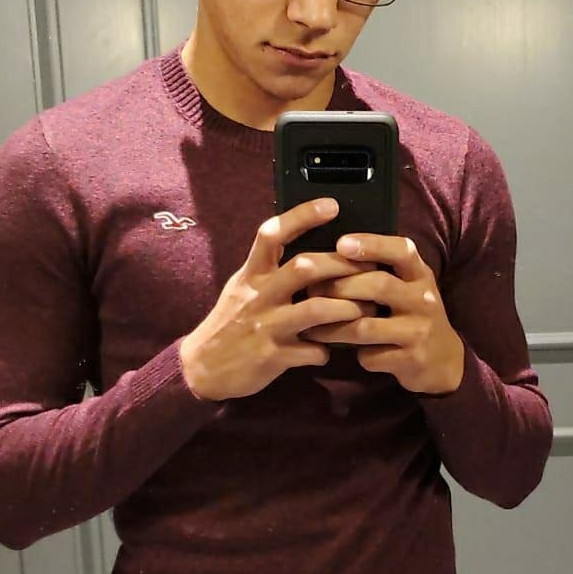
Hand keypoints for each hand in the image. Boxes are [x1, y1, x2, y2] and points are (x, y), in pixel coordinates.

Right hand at [179, 199, 379, 401]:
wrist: (203, 367)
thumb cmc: (231, 323)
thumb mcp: (243, 288)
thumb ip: (270, 270)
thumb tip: (308, 251)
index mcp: (251, 275)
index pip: (272, 234)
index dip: (302, 216)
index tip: (332, 206)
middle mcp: (258, 295)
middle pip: (304, 268)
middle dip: (341, 265)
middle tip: (370, 267)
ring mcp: (266, 326)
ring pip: (315, 309)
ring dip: (346, 309)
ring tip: (365, 310)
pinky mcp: (272, 357)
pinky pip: (309, 352)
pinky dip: (325, 351)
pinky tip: (330, 351)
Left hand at [302, 234, 465, 395]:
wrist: (443, 361)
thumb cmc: (413, 316)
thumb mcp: (409, 287)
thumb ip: (383, 271)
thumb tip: (332, 255)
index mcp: (421, 276)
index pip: (402, 251)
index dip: (371, 244)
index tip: (341, 243)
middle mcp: (424, 300)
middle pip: (378, 286)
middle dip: (340, 287)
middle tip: (311, 291)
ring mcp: (419, 331)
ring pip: (366, 326)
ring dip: (334, 326)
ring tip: (310, 325)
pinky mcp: (411, 360)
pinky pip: (371, 356)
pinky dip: (354, 354)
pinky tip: (342, 352)